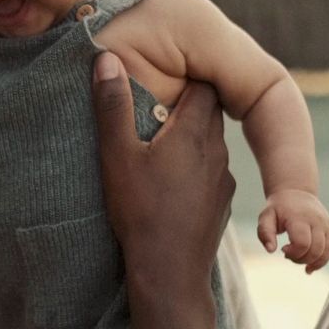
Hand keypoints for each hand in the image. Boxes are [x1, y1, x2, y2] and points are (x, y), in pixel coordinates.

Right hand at [92, 52, 231, 328]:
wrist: (170, 270)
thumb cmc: (140, 210)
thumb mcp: (117, 154)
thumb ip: (112, 105)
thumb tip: (105, 58)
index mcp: (193, 131)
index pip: (202, 85)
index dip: (184, 78)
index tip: (161, 80)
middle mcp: (216, 150)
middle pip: (209, 111)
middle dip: (186, 104)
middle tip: (156, 108)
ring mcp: (223, 178)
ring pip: (211, 143)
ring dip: (190, 138)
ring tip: (160, 146)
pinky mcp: (222, 202)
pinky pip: (211, 171)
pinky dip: (195, 168)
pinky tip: (172, 183)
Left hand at [258, 189, 328, 273]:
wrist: (296, 193)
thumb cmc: (278, 208)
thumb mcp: (266, 217)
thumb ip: (265, 233)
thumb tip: (271, 250)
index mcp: (300, 218)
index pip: (302, 243)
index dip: (293, 253)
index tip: (283, 249)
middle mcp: (317, 221)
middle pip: (316, 250)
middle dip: (301, 259)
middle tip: (288, 255)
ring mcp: (326, 226)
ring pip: (326, 252)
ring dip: (312, 263)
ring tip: (299, 262)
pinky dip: (321, 261)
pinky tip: (309, 267)